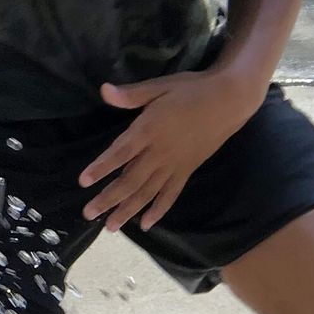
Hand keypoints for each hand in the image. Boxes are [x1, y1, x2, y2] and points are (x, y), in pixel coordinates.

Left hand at [80, 67, 254, 231]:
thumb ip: (131, 94)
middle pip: (131, 180)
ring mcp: (174, 165)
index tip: (83, 182)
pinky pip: (171, 195)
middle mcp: (160, 152)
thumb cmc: (191, 90)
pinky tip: (146, 225)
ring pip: (148, 192)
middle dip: (108, 198)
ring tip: (110, 227)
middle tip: (88, 213)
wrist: (229, 101)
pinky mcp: (187, 171)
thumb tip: (103, 91)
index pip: (121, 152)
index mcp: (150, 129)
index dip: (102, 167)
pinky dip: (158, 210)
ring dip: (128, 210)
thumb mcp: (160, 86)